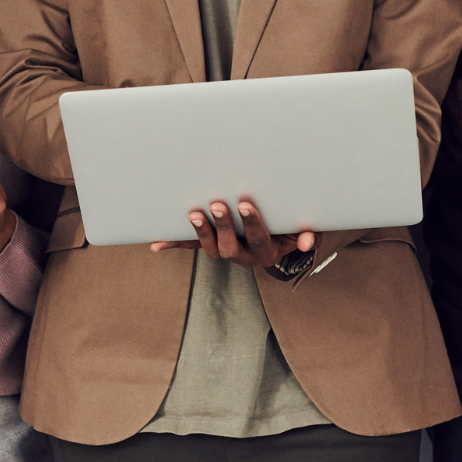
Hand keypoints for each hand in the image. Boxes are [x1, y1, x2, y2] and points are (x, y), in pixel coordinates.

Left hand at [149, 198, 314, 271]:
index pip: (259, 238)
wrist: (279, 239)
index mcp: (266, 252)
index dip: (252, 223)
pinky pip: (190, 247)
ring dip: (200, 233)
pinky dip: (173, 244)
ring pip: (210, 250)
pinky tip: (155, 244)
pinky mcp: (211, 246)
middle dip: (223, 226)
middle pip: (230, 248)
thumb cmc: (291, 228)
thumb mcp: (301, 230)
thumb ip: (306, 233)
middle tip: (217, 204)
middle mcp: (244, 257)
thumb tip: (306, 240)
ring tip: (193, 214)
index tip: (244, 204)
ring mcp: (226, 252)